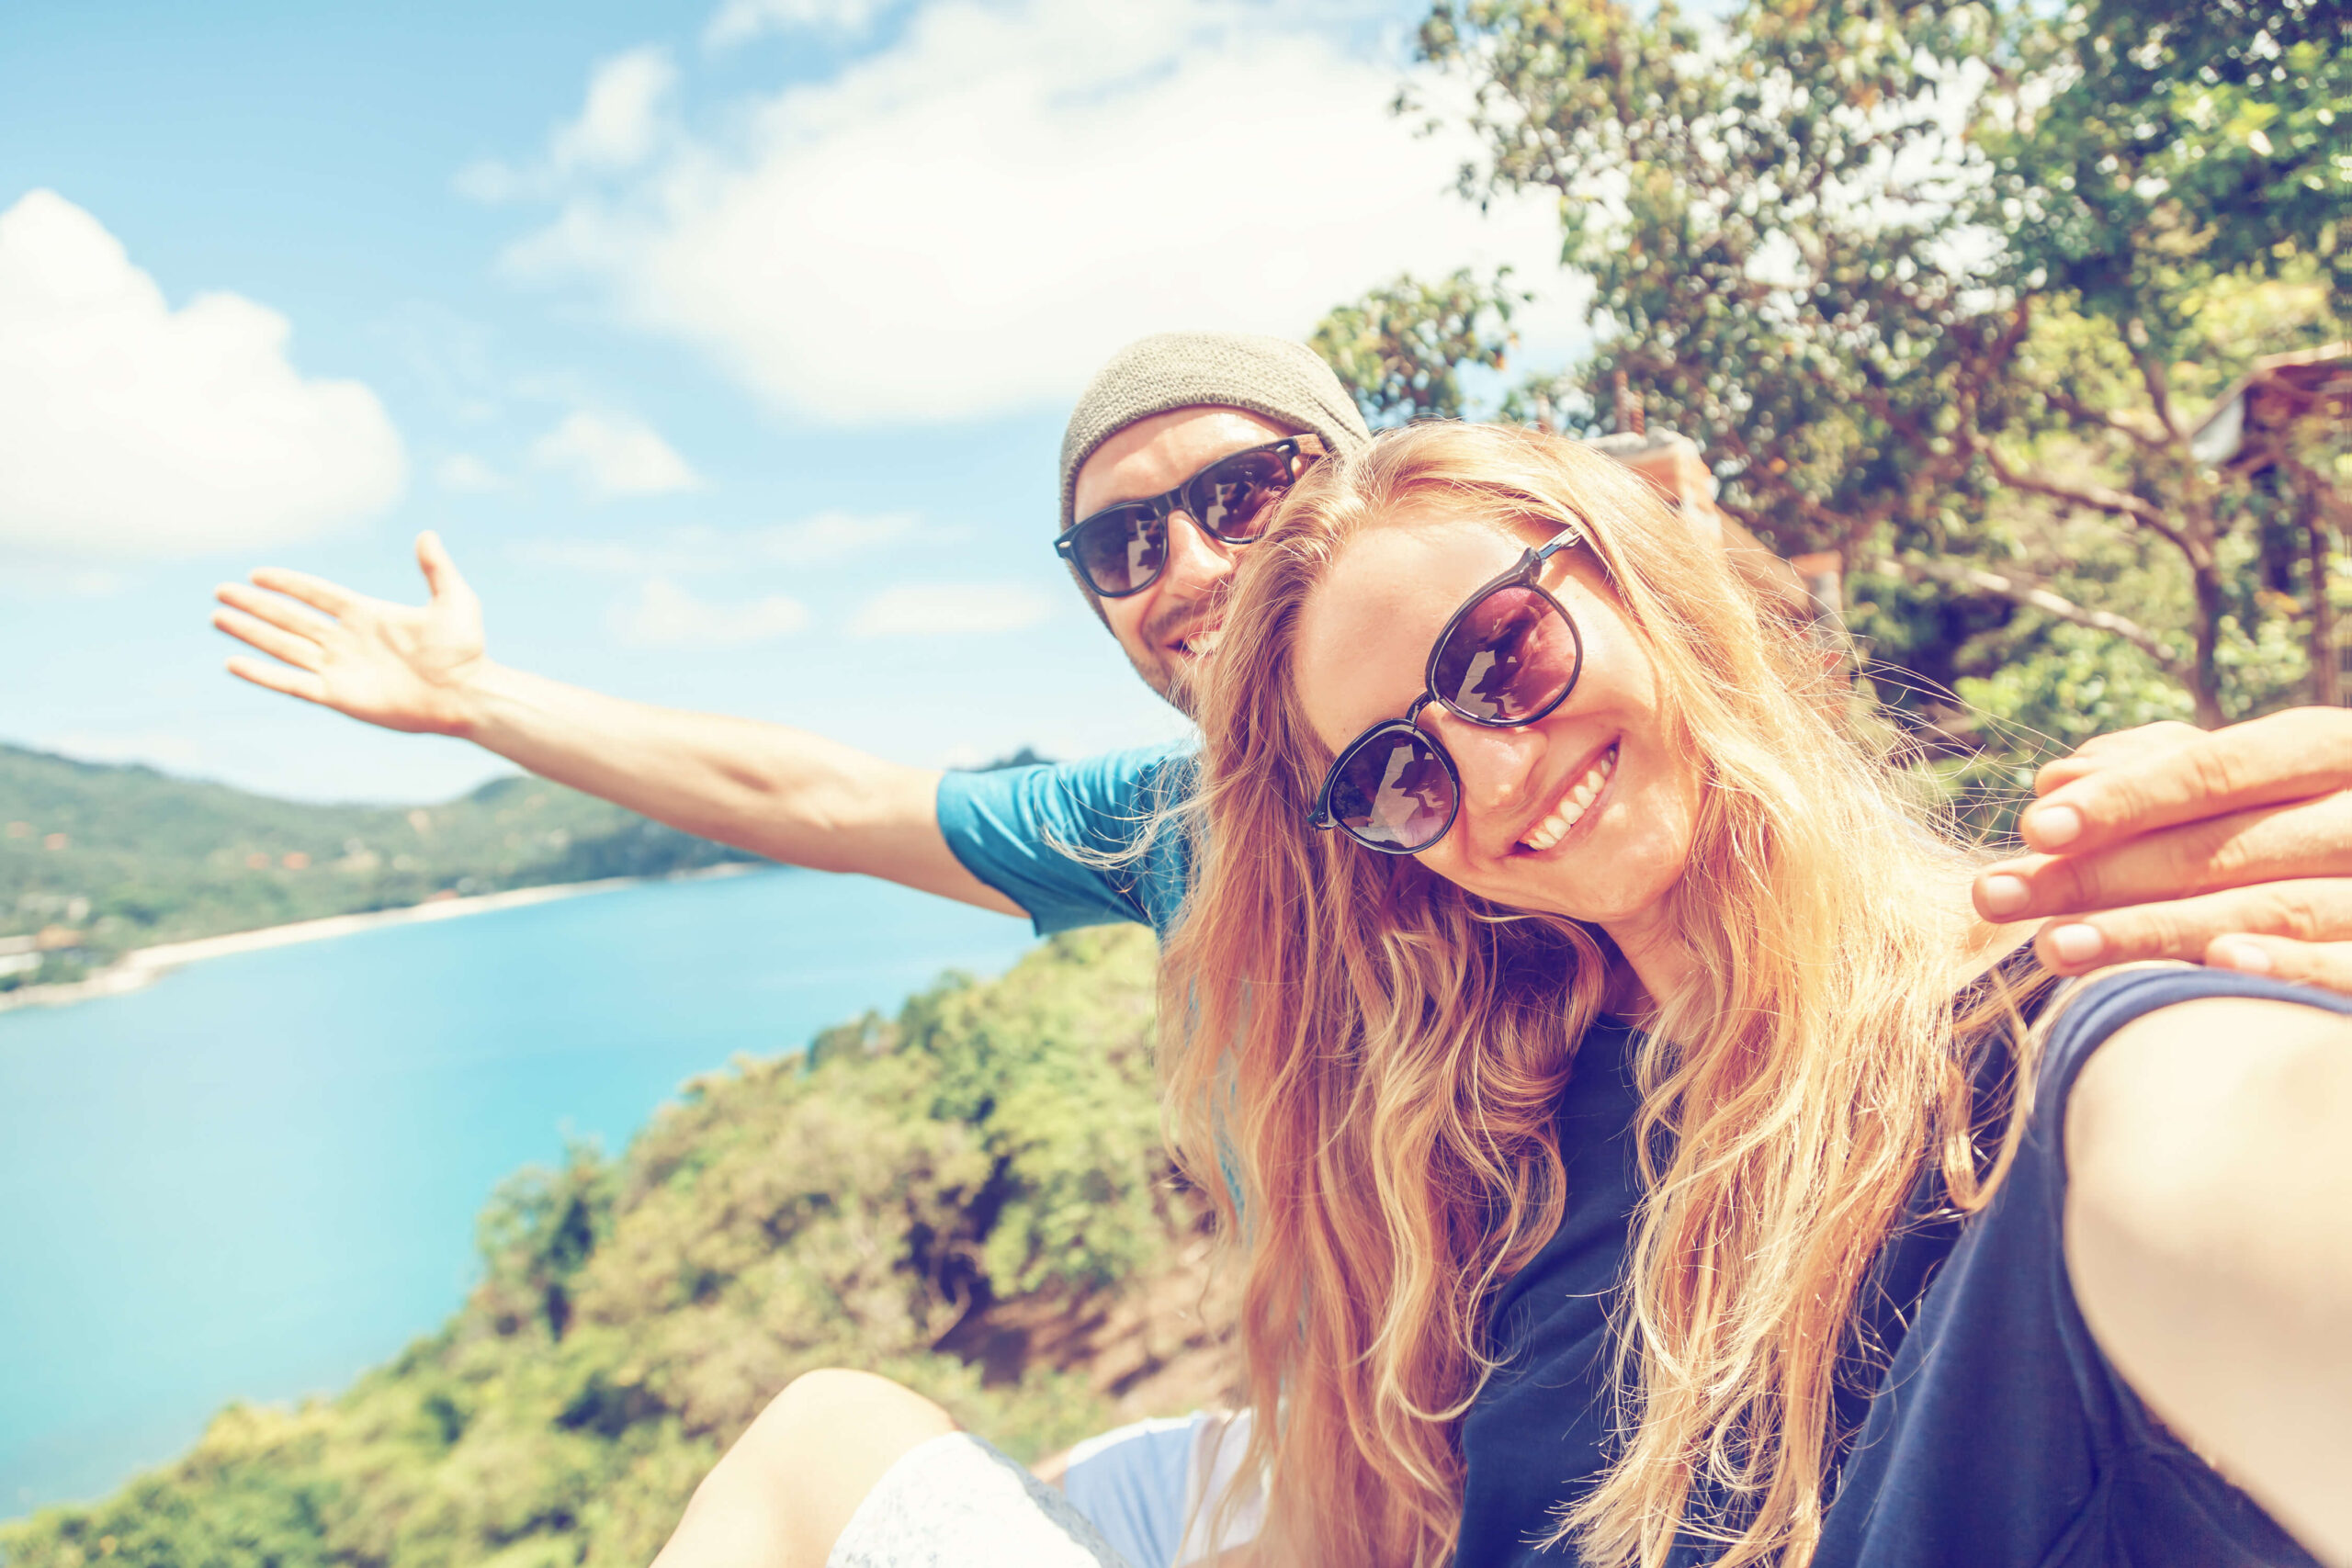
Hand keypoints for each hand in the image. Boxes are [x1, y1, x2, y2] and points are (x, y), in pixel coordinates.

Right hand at [213, 531, 488, 736]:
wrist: (468, 696)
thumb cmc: (465, 652)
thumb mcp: (454, 602)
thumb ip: (437, 569)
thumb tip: (427, 534)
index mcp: (366, 614)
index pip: (316, 594)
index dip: (288, 583)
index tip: (257, 573)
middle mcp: (347, 640)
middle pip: (290, 618)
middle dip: (255, 605)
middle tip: (220, 591)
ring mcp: (340, 668)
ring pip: (283, 646)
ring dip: (250, 633)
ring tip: (217, 617)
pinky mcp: (338, 696)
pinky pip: (291, 683)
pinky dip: (262, 674)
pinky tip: (233, 662)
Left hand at [1971, 709, 2351, 993]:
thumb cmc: (2307, 816)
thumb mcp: (2250, 774)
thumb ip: (2158, 768)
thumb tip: (2057, 779)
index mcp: (2330, 750)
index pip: (2216, 769)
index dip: (2127, 798)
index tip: (2034, 827)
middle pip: (2224, 846)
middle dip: (2102, 874)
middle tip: (1997, 898)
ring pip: (2274, 909)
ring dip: (2156, 930)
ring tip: (2055, 946)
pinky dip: (2291, 967)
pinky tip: (2216, 965)